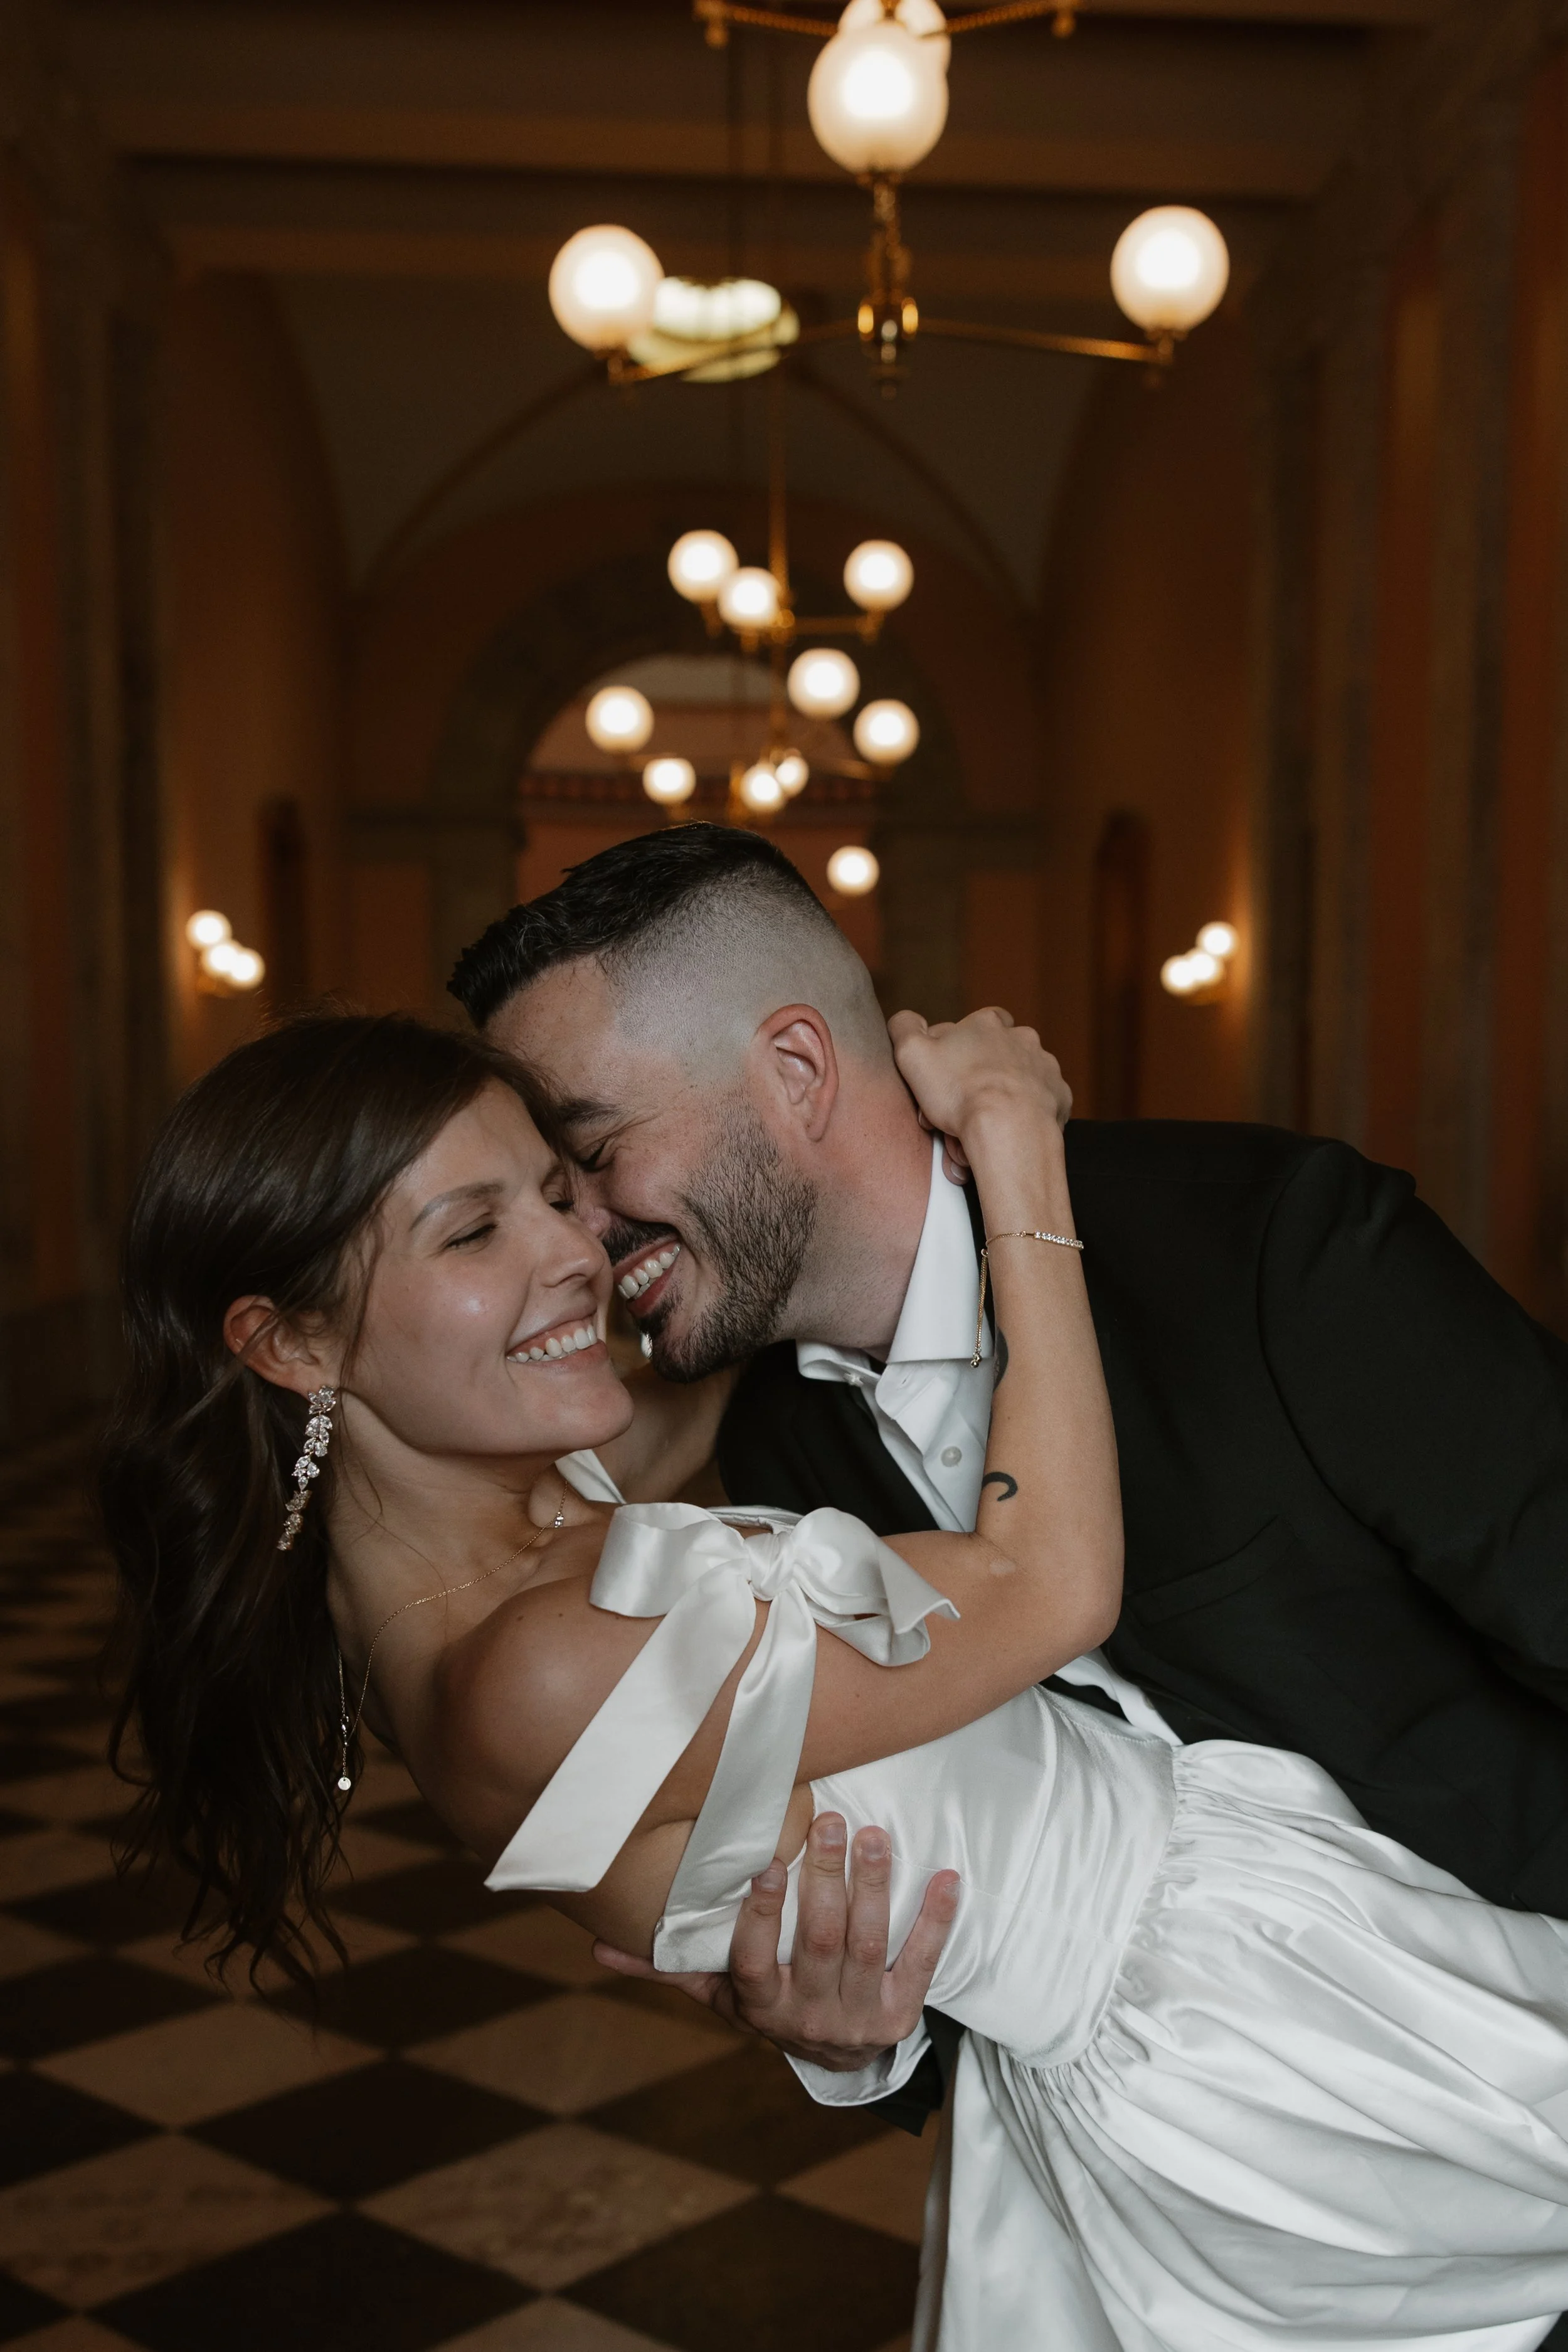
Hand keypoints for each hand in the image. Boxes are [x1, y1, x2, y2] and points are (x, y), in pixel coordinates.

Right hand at [592, 1812, 958, 2070]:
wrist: (837, 2061)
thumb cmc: (771, 2002)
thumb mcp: (719, 1991)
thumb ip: (668, 1963)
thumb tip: (597, 1940)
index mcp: (761, 2004)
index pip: (755, 1962)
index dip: (759, 1918)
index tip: (763, 1866)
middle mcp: (809, 2014)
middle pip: (818, 1944)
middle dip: (825, 1880)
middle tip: (831, 1821)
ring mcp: (859, 2015)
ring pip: (867, 1945)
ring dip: (874, 1888)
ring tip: (874, 1834)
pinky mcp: (902, 2013)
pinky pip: (922, 1964)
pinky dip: (936, 1920)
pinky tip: (947, 1877)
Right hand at [889, 1007, 1071, 1181]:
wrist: (1008, 1128)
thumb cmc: (959, 1093)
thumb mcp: (912, 1053)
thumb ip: (904, 1027)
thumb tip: (907, 1020)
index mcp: (987, 1023)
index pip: (970, 1026)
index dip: (955, 1050)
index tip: (945, 1076)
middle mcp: (1021, 1038)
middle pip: (995, 1054)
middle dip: (978, 1078)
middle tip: (960, 1108)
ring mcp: (1044, 1066)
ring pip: (1017, 1079)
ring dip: (1001, 1096)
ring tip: (982, 1124)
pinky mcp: (1058, 1095)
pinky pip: (1039, 1102)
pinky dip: (1024, 1114)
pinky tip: (1008, 1129)